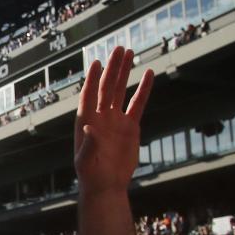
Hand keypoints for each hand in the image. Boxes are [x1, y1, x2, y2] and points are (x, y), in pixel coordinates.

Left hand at [74, 46, 153, 194]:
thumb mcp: (85, 161)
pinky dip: (143, 89)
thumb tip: (89, 127)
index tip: (97, 63)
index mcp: (86, 120)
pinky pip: (138, 104)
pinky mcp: (130, 126)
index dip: (93, 79)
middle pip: (106, 87)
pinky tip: (148, 74)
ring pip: (121, 90)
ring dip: (124, 72)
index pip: (89, 95)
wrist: (107, 185)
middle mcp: (100, 116)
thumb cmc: (91, 175)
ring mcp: (115, 119)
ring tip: (130, 52)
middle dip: (112, 68)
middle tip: (119, 49)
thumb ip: (88, 144)